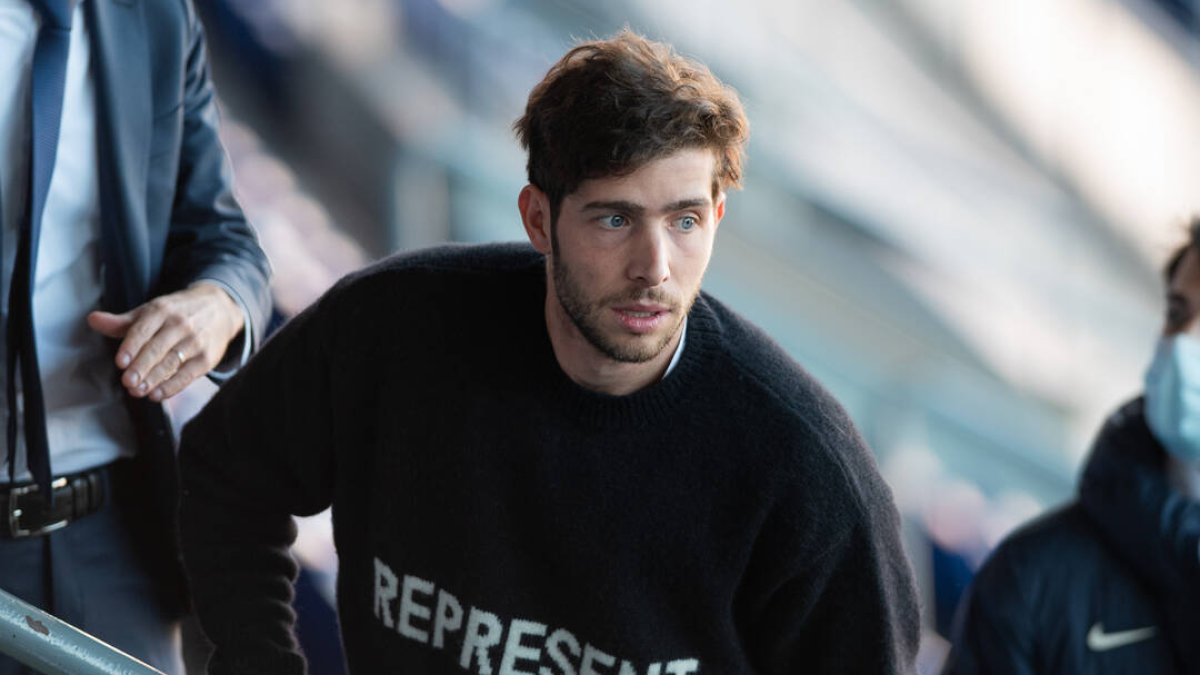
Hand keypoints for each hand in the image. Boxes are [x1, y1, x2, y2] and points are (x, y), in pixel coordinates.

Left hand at [87, 283, 243, 401]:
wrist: (219, 308)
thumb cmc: (177, 313)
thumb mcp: (151, 312)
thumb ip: (122, 322)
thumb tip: (93, 320)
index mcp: (162, 310)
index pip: (144, 329)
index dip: (131, 346)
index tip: (120, 362)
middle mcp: (180, 324)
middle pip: (158, 348)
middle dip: (142, 366)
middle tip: (128, 382)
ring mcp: (196, 341)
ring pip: (172, 362)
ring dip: (154, 379)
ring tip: (138, 391)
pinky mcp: (207, 358)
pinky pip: (188, 374)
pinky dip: (173, 386)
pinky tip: (158, 394)